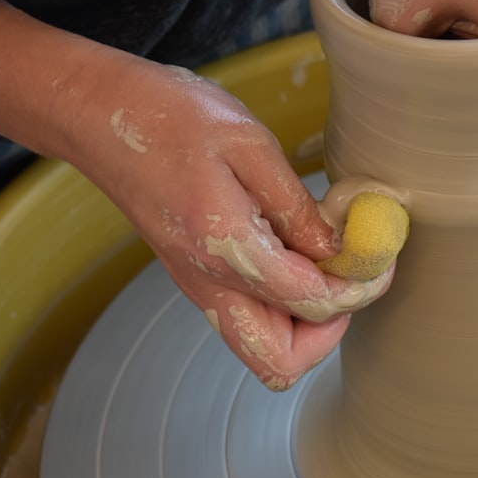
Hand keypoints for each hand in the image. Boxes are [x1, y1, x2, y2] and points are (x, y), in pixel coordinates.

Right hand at [0, 0, 390, 392]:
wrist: (98, 116)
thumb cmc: (169, 117)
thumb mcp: (248, 144)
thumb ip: (296, 206)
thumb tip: (339, 248)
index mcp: (226, 248)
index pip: (311, 303)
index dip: (358, 287)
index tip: (379, 257)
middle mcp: (209, 284)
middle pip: (280, 361)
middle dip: (329, 332)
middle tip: (347, 276)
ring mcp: (198, 286)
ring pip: (262, 348)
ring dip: (305, 325)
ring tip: (323, 263)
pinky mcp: (195, 276)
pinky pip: (246, 318)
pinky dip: (281, 305)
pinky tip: (294, 251)